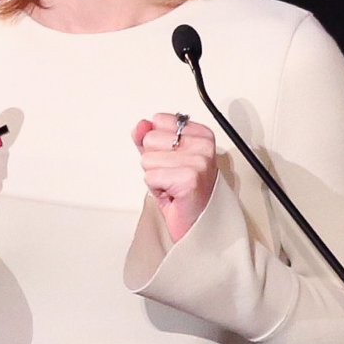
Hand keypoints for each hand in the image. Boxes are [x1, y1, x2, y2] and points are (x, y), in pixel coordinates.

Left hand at [132, 113, 217, 243]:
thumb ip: (149, 137)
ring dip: (154, 176)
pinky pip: (150, 176)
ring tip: (172, 186)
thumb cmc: (184, 193)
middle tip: (171, 176)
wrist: (197, 223)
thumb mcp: (163, 158)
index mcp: (201, 134)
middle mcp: (203, 146)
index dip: (157, 145)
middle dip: (154, 162)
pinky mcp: (189, 179)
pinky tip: (172, 194)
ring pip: (147, 158)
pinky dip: (156, 189)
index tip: (173, 161)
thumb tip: (140, 125)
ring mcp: (198, 162)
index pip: (158, 120)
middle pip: (150, 138)